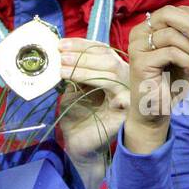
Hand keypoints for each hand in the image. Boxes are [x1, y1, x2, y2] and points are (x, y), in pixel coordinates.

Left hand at [56, 38, 128, 170]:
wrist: (78, 144)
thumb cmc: (77, 115)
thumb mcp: (73, 87)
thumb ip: (73, 70)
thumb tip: (61, 50)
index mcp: (112, 72)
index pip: (101, 50)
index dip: (81, 44)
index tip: (60, 44)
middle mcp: (124, 79)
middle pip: (108, 56)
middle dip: (82, 53)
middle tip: (60, 55)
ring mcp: (128, 92)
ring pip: (111, 69)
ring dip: (83, 66)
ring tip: (61, 67)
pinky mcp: (127, 106)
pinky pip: (113, 87)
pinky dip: (91, 79)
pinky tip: (71, 80)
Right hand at [124, 5, 188, 154]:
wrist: (156, 110)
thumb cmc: (172, 82)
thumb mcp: (187, 56)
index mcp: (150, 27)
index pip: (176, 10)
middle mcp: (140, 33)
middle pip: (168, 14)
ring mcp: (137, 47)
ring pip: (171, 35)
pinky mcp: (140, 62)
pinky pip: (170, 52)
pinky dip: (186, 60)